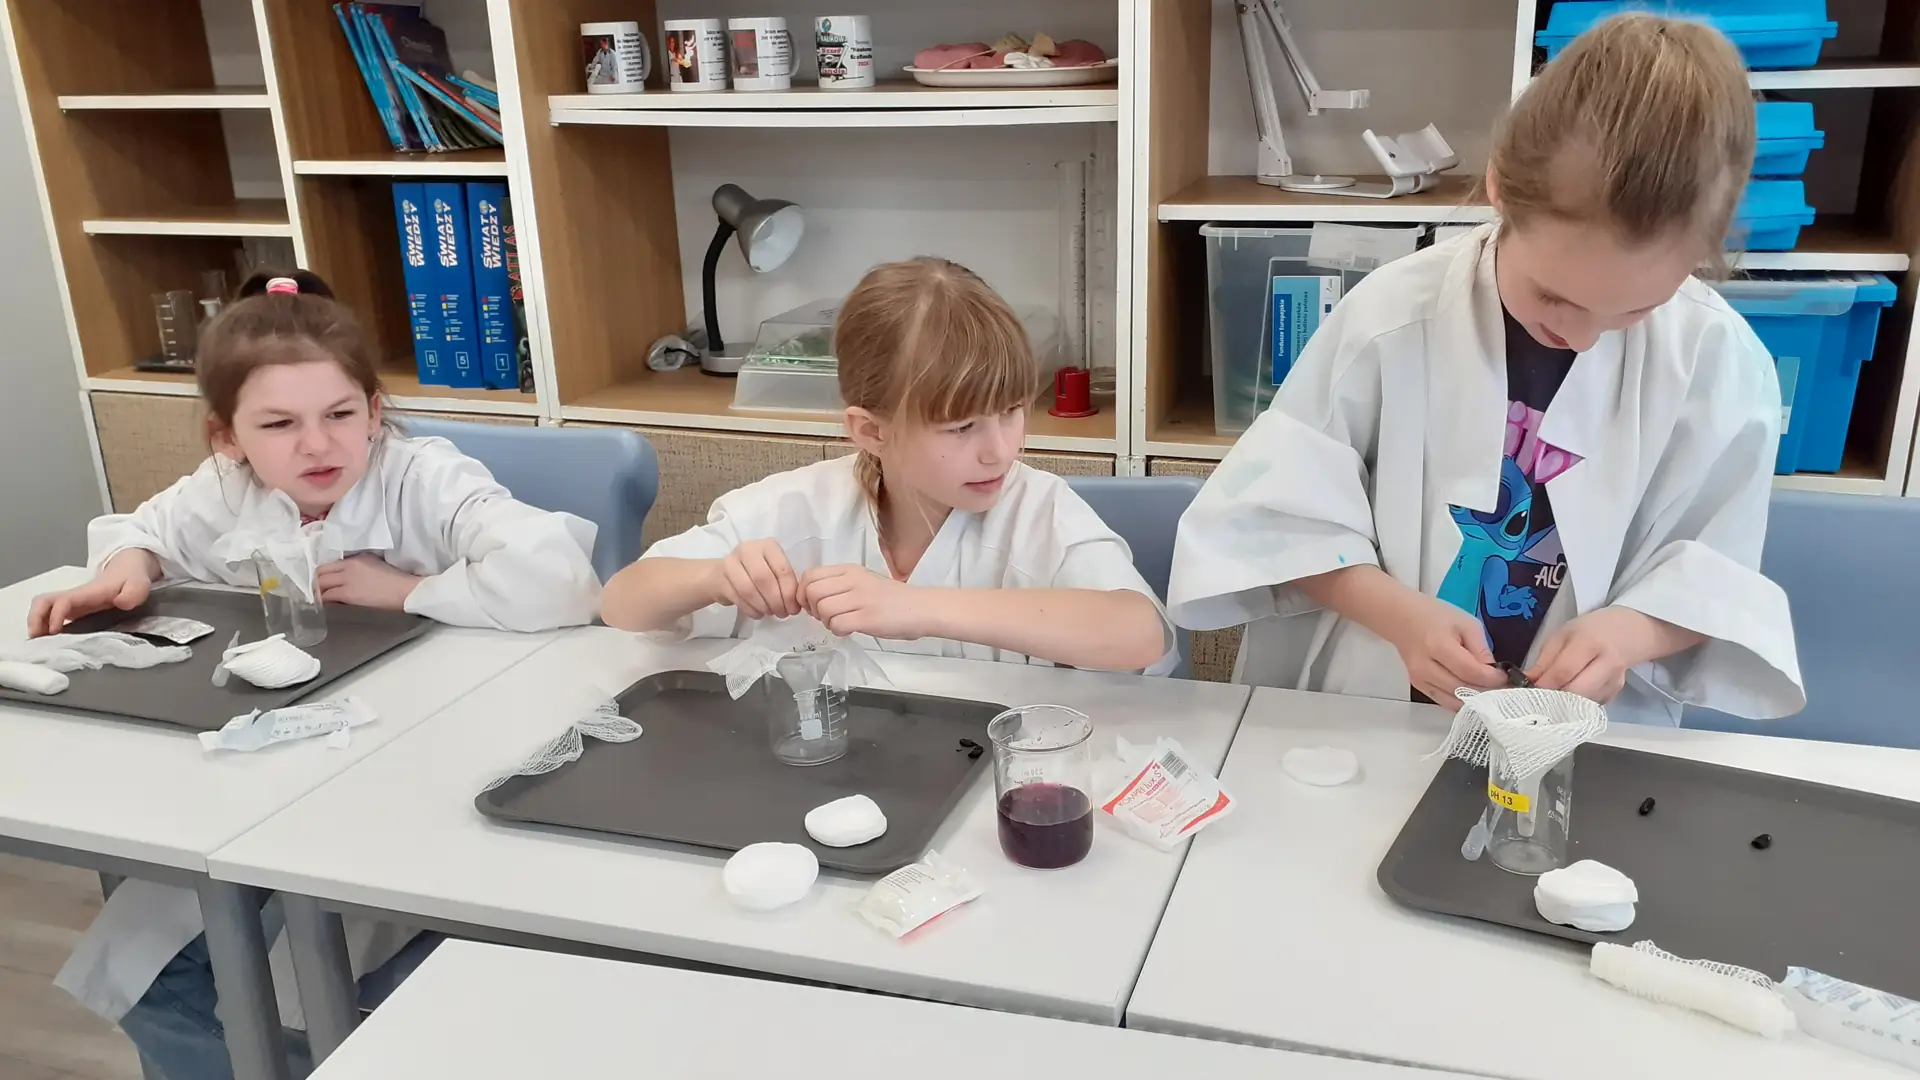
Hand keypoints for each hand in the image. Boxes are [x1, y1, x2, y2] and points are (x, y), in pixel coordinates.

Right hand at [27, 550, 154, 636]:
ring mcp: (72, 604)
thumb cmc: (132, 579)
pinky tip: (50, 642)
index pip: (63, 601)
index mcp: (87, 593)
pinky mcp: (73, 610)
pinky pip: (50, 616)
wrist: (129, 570)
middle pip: (43, 602)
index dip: (56, 615)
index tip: (55, 631)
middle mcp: (74, 597)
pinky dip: (44, 627)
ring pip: (43, 608)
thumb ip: (133, 593)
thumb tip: (121, 602)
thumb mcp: (138, 585)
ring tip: (40, 643)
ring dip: (36, 624)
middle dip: (35, 619)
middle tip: (38, 640)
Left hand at [316, 554, 421, 610]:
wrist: (405, 591)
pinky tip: (323, 605)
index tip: (319, 580)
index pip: (327, 564)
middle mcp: (348, 567)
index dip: (320, 573)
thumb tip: (343, 572)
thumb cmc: (395, 580)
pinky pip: (327, 597)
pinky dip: (323, 601)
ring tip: (318, 599)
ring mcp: (347, 580)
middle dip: (315, 582)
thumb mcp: (375, 563)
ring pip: (321, 585)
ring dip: (317, 592)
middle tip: (315, 591)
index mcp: (355, 558)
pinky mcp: (348, 594)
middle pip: (320, 573)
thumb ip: (357, 565)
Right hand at [709, 539, 800, 619]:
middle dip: (776, 601)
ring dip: (763, 606)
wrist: (722, 575)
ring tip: (770, 613)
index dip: (789, 593)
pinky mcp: (720, 579)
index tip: (794, 609)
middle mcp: (748, 550)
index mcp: (768, 546)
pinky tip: (758, 613)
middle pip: (764, 579)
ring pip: (749, 590)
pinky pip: (738, 598)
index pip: (782, 570)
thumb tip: (796, 604)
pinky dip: (751, 609)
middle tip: (782, 613)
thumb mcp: (774, 571)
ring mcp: (731, 562)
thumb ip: (785, 582)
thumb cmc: (755, 573)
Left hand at [799, 564, 929, 639]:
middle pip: (812, 592)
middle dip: (812, 609)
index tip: (813, 604)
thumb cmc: (892, 598)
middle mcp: (853, 580)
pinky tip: (849, 630)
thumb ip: (839, 585)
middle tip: (825, 616)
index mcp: (850, 570)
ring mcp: (861, 598)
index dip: (804, 593)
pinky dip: (838, 631)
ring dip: (826, 621)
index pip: (810, 575)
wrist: (921, 608)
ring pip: (822, 609)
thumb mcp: (863, 581)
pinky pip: (837, 625)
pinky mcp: (867, 618)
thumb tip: (812, 598)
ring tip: (840, 623)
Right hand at [1386, 594, 1506, 708]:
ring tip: (1490, 692)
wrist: (1402, 618)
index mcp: (1438, 646)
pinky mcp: (1418, 687)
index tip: (1505, 677)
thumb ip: (1481, 649)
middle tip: (1502, 687)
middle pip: (1462, 689)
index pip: (1470, 672)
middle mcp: (1425, 667)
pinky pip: (1445, 701)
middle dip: (1486, 691)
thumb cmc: (1435, 616)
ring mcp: (1419, 679)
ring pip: (1454, 701)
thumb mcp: (1466, 624)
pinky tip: (1473, 694)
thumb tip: (1493, 672)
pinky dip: (1461, 701)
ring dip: (1475, 700)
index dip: (1491, 678)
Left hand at [1527, 606, 1660, 702]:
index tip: (1526, 692)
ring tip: (1550, 697)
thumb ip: (1544, 660)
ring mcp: (1614, 681)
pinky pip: (1591, 704)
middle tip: (1536, 699)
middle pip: (1576, 693)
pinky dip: (1576, 704)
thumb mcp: (1562, 636)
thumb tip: (1526, 682)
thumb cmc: (1590, 631)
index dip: (1543, 685)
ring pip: (1583, 703)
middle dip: (1552, 699)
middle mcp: (1607, 664)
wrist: (1629, 632)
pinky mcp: (1616, 693)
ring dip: (1563, 704)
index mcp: (1589, 643)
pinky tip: (1569, 696)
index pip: (1564, 672)